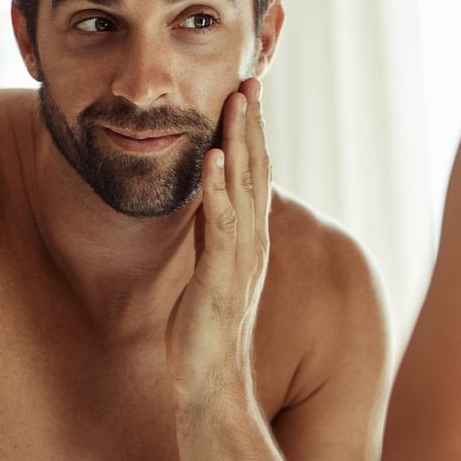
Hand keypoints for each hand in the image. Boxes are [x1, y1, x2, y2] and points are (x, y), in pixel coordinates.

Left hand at [166, 77, 270, 403]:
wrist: (211, 383)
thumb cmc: (205, 331)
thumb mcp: (208, 268)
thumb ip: (211, 232)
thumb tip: (206, 198)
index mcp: (248, 240)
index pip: (254, 176)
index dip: (252, 133)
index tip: (247, 91)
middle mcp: (252, 244)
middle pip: (256, 172)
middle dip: (252, 124)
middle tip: (250, 78)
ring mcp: (240, 261)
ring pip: (244, 190)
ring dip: (241, 144)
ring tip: (236, 101)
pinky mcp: (221, 279)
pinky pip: (222, 226)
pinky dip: (218, 190)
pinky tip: (214, 159)